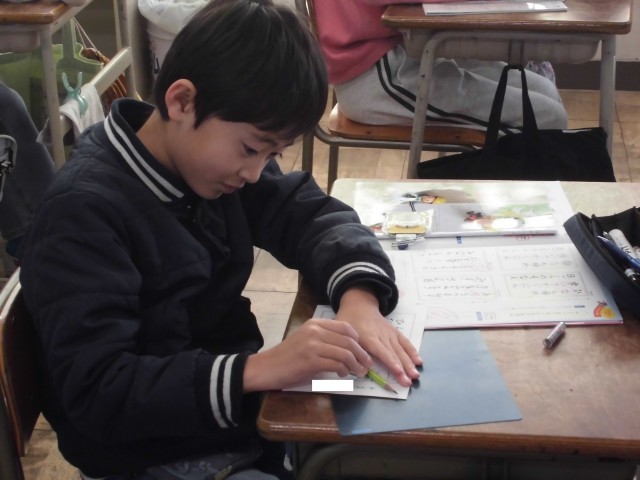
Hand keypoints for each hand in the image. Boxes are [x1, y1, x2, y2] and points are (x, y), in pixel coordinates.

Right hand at [243, 318, 372, 391]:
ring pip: (345, 353)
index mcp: (315, 323)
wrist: (268, 367)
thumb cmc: (288, 356)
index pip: (345, 327)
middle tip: (367, 364)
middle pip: (349, 341)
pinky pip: (337, 364)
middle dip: (362, 354)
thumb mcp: (307, 339)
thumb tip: (350, 348)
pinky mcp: (312, 361)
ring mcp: (313, 345)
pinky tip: (343, 374)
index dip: (358, 340)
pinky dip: (344, 371)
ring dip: (356, 364)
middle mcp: (315, 331)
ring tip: (358, 372)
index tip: (362, 350)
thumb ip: (325, 338)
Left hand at [335, 286, 421, 386]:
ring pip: (401, 349)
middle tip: (408, 382)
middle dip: (402, 368)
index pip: (380, 350)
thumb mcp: (343, 334)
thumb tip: (356, 369)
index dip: (389, 361)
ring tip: (415, 375)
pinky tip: (418, 361)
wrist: (359, 305)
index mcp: (367, 336)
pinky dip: (412, 351)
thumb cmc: (349, 321)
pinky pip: (405, 342)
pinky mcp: (394, 331)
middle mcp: (381, 335)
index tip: (398, 371)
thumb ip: (349, 351)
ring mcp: (389, 333)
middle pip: (393, 353)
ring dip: (409, 363)